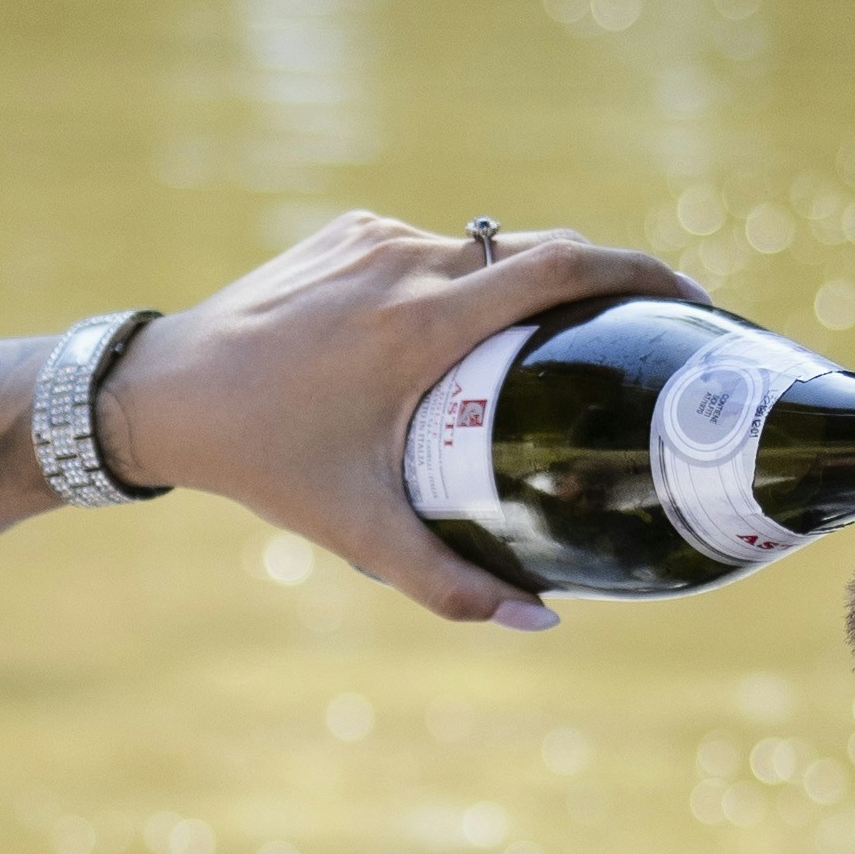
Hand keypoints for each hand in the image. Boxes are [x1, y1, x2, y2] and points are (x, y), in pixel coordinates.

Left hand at [103, 211, 701, 625]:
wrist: (162, 392)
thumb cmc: (264, 465)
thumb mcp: (360, 532)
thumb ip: (451, 583)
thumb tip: (541, 622)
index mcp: (425, 321)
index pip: (564, 265)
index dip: (643, 271)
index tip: (692, 299)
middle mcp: (407, 262)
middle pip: (538, 252)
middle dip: (601, 283)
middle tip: (642, 333)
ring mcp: (373, 237)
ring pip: (481, 250)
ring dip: (518, 289)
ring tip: (546, 346)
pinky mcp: (346, 230)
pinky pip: (428, 249)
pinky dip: (455, 284)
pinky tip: (453, 338)